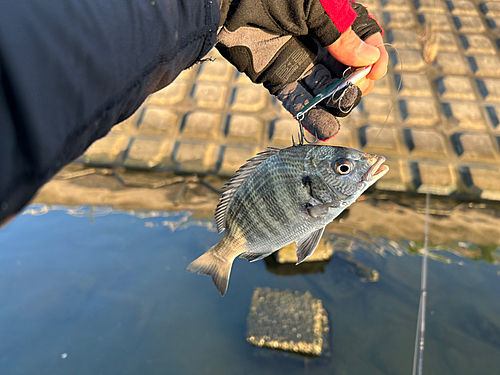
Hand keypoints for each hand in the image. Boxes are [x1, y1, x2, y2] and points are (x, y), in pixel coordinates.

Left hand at [217, 0, 383, 138]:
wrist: (226, 8)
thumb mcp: (312, 6)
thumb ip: (340, 32)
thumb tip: (369, 59)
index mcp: (332, 21)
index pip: (364, 41)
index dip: (374, 57)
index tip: (376, 71)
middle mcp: (320, 44)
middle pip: (350, 71)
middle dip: (358, 82)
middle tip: (355, 85)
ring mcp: (301, 64)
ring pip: (328, 91)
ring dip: (339, 103)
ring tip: (342, 108)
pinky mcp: (280, 81)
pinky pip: (301, 103)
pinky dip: (314, 119)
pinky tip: (327, 132)